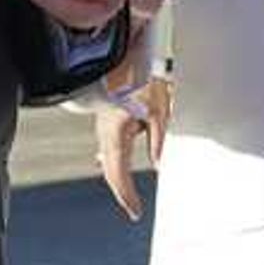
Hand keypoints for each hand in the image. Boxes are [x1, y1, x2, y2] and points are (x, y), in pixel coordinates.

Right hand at [97, 78, 172, 222]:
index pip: (117, 174)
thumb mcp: (158, 111)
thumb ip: (157, 140)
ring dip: (118, 179)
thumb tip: (159, 164)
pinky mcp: (108, 120)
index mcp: (114, 134)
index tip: (135, 211)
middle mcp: (105, 133)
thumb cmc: (142, 77)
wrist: (126, 53)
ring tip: (129, 196)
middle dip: (122, 192)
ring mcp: (104, 127)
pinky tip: (114, 166)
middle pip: (111, 171)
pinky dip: (116, 163)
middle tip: (133, 210)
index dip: (126, 195)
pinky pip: (110, 147)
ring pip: (109, 160)